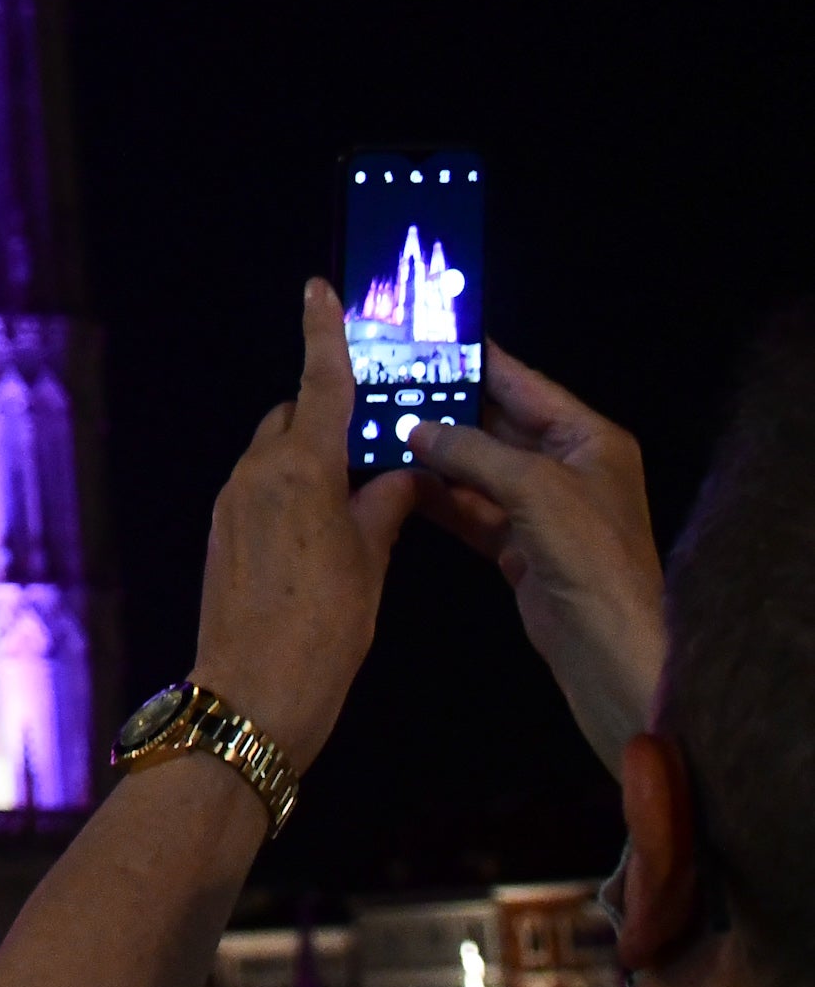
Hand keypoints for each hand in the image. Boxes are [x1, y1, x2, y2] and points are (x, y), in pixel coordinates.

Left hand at [190, 280, 418, 771]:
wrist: (250, 697)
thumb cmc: (323, 632)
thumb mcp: (371, 566)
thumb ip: (387, 507)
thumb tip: (406, 473)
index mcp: (301, 469)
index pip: (320, 384)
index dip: (323, 334)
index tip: (318, 288)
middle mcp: (258, 471)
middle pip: (297, 418)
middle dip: (333, 417)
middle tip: (380, 437)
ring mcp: (233, 501)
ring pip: (277, 453)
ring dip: (313, 458)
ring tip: (362, 489)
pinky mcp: (222, 531)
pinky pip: (262, 488)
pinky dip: (294, 490)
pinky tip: (326, 525)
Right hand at [411, 342, 664, 773]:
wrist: (613, 652)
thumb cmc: (587, 554)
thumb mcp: (533, 488)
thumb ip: (471, 451)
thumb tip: (414, 426)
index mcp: (587, 438)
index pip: (523, 383)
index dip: (474, 358)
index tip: (420, 335)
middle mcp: (566, 465)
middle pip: (496, 423)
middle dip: (443, 404)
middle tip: (382, 379)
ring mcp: (540, 508)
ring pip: (477, 467)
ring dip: (432, 451)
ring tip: (373, 423)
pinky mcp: (518, 547)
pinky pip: (470, 507)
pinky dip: (437, 495)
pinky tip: (393, 477)